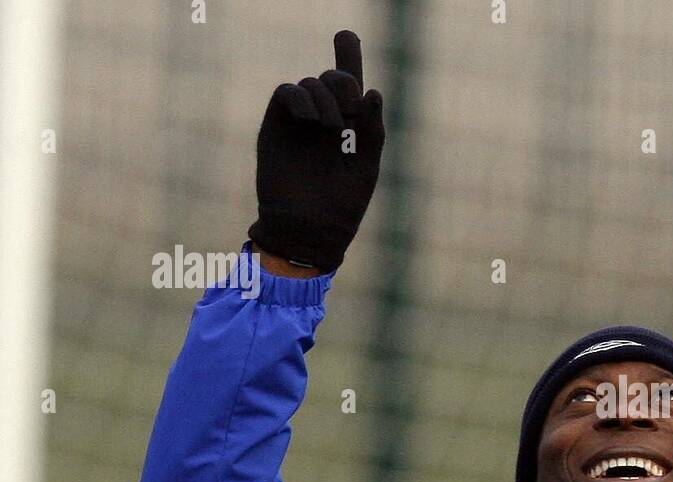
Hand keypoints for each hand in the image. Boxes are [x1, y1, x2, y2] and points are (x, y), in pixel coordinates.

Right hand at [247, 30, 384, 271]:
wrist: (310, 230)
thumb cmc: (342, 204)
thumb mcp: (367, 166)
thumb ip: (372, 129)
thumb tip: (372, 91)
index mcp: (350, 127)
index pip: (350, 84)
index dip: (349, 56)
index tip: (345, 35)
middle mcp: (325, 119)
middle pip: (333, 77)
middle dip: (345, 82)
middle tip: (352, 110)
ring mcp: (300, 122)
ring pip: (311, 82)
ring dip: (327, 96)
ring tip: (335, 128)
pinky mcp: (276, 126)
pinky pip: (286, 93)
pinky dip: (302, 98)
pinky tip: (314, 120)